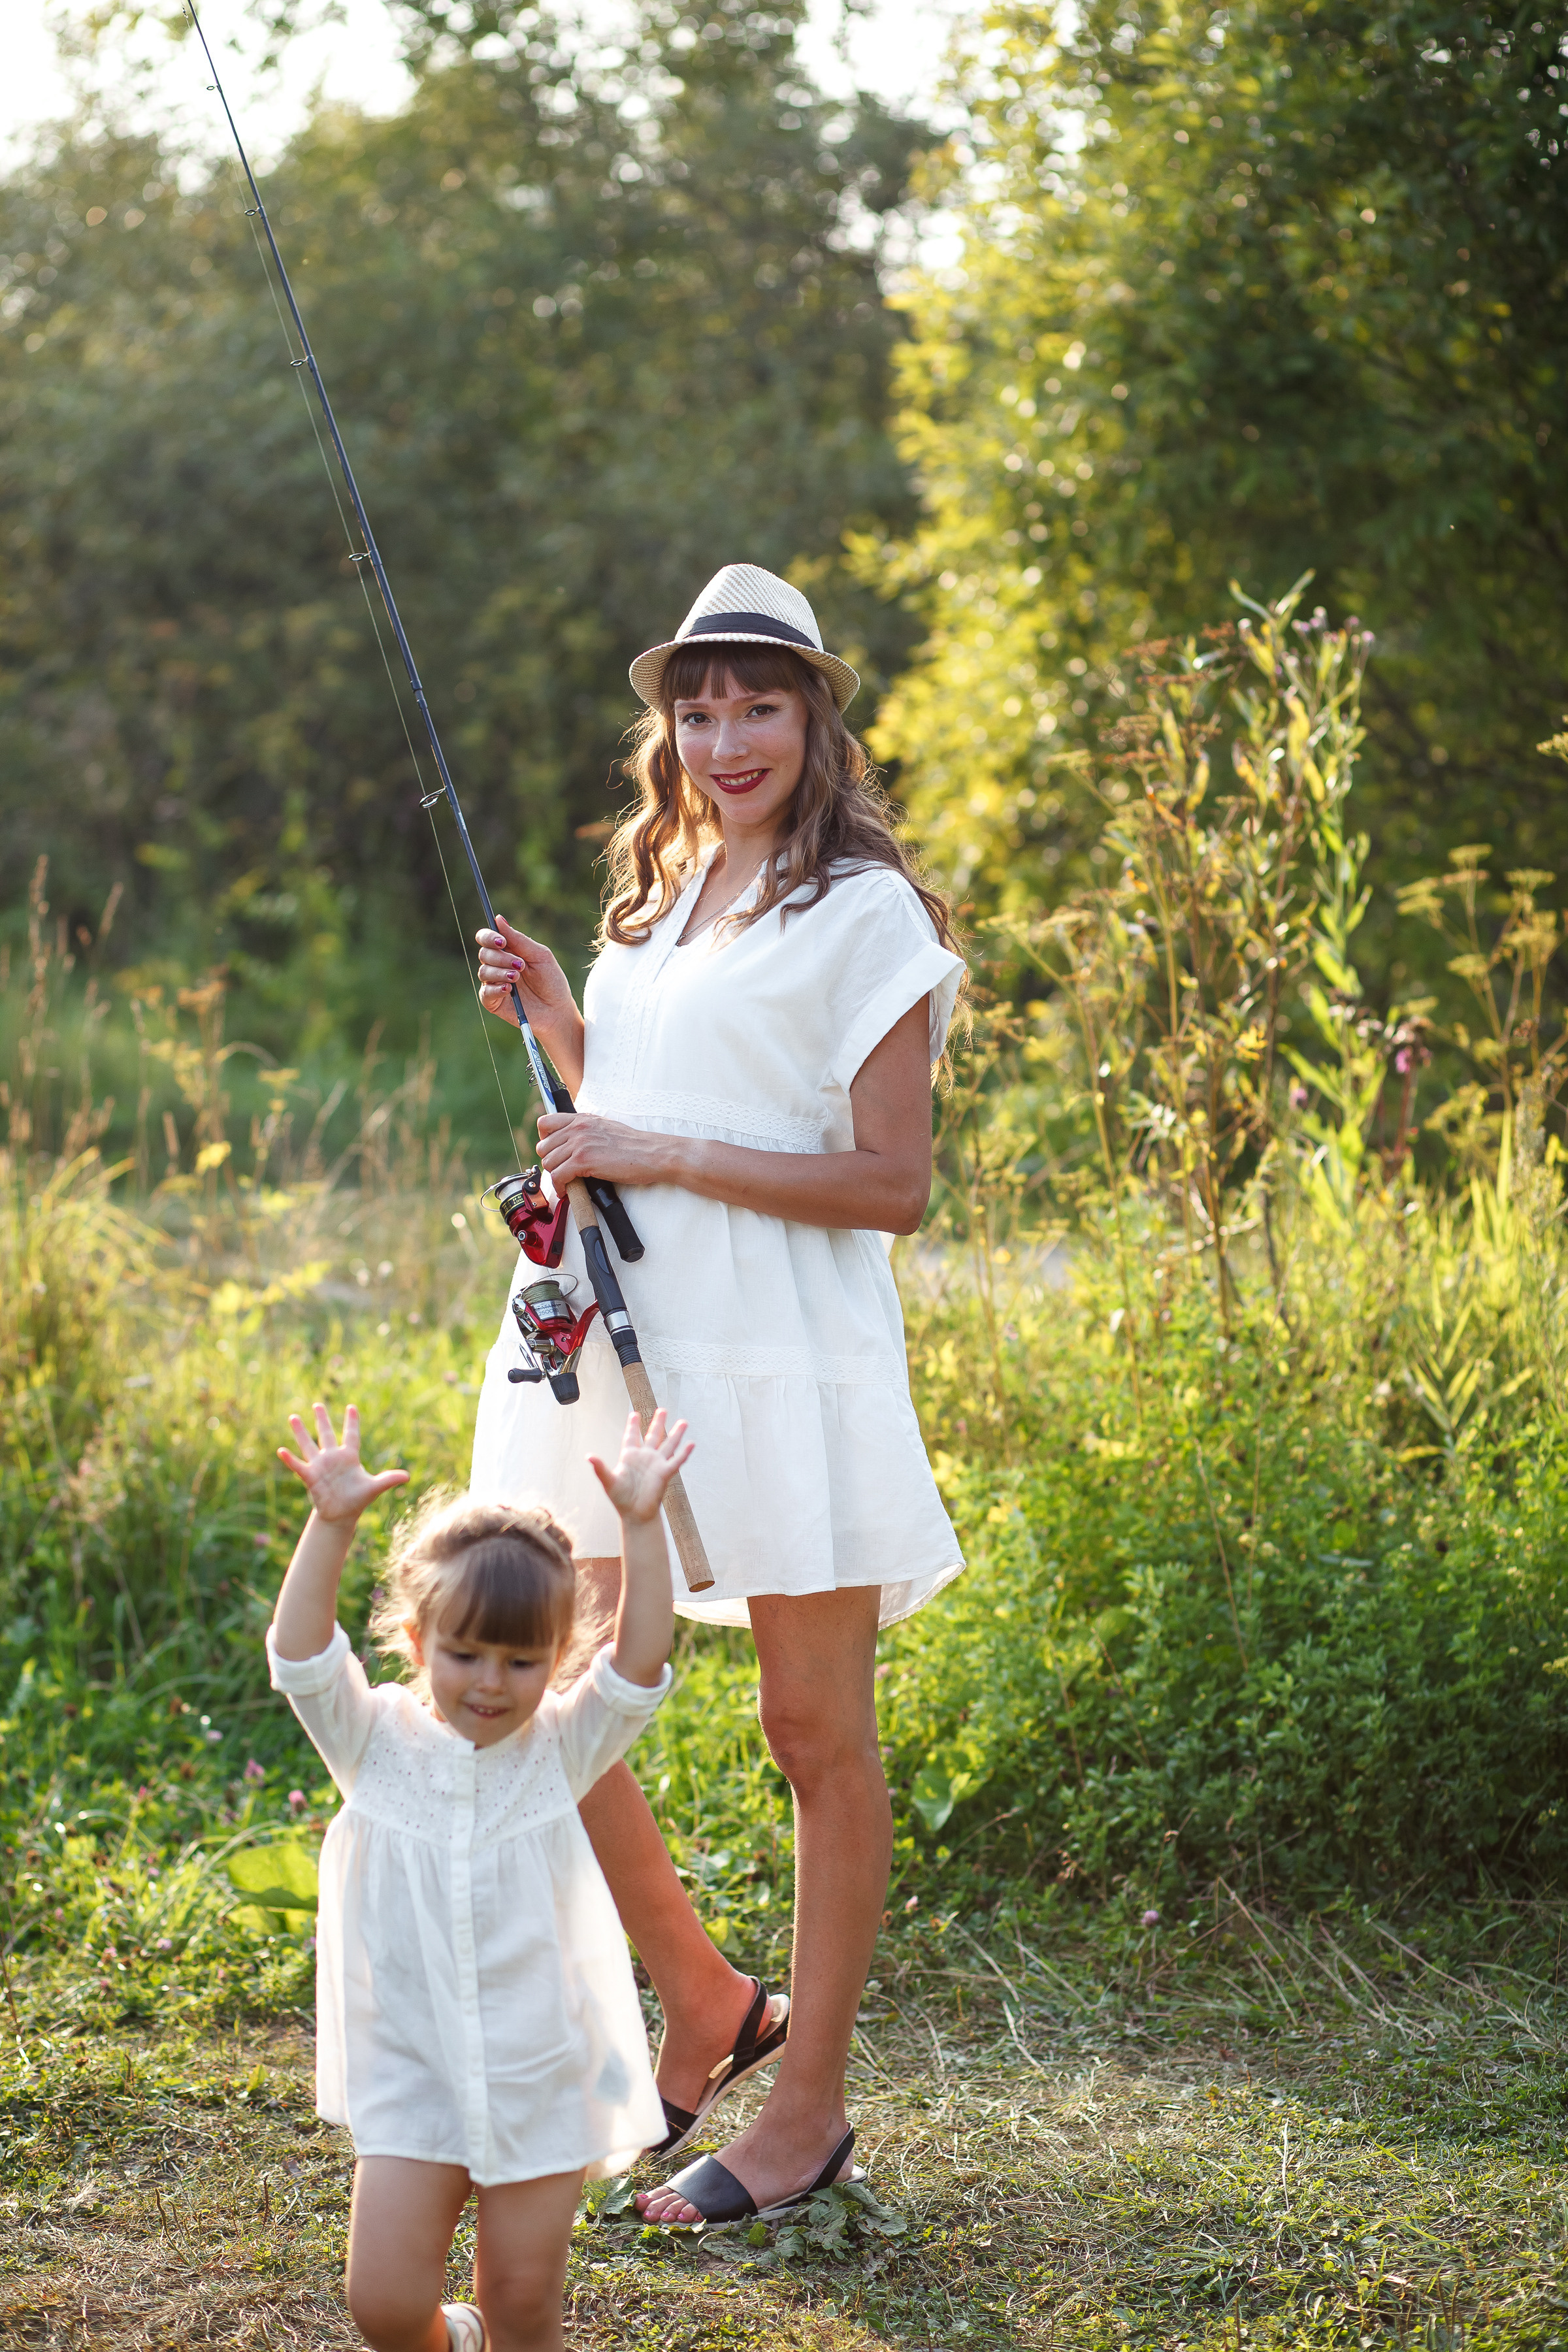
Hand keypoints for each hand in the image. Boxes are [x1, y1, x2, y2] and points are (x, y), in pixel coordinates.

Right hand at [278, 1403, 408, 1525]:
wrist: (341, 1515)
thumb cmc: (357, 1499)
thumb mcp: (374, 1488)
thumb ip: (388, 1480)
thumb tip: (407, 1476)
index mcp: (349, 1457)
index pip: (351, 1435)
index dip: (352, 1422)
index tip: (352, 1407)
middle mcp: (333, 1458)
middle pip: (326, 1434)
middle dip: (322, 1419)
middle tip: (318, 1404)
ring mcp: (320, 1466)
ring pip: (309, 1445)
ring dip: (301, 1432)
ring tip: (293, 1417)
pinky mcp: (310, 1477)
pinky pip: (299, 1466)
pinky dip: (290, 1459)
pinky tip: (281, 1450)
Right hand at [476, 917, 577, 1034]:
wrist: (557, 1009)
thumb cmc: (551, 981)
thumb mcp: (540, 956)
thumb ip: (519, 939)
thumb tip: (498, 919)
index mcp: (507, 951)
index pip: (486, 938)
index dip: (489, 936)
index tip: (502, 941)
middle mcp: (497, 965)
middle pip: (484, 953)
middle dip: (501, 957)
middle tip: (520, 965)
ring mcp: (494, 983)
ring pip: (484, 971)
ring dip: (501, 972)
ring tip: (517, 977)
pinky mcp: (493, 1001)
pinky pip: (485, 992)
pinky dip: (496, 988)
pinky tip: (509, 989)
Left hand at [536, 1109, 681, 1189]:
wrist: (652, 1154)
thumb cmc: (634, 1146)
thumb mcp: (606, 1128)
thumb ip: (587, 1132)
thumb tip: (574, 1144)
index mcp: (582, 1119)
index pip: (545, 1123)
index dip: (544, 1139)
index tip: (552, 1151)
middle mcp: (578, 1128)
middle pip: (543, 1146)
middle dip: (550, 1162)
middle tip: (561, 1171)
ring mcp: (580, 1143)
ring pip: (548, 1162)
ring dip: (555, 1175)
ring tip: (566, 1182)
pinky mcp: (583, 1160)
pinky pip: (558, 1176)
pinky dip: (560, 1187)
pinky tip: (568, 1190)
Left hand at [588, 1407, 693, 1525]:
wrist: (634, 1514)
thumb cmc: (620, 1498)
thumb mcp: (608, 1481)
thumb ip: (600, 1468)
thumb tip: (589, 1456)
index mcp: (629, 1457)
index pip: (631, 1437)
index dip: (633, 1426)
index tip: (634, 1414)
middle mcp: (644, 1458)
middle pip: (653, 1436)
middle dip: (658, 1423)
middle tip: (662, 1409)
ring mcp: (656, 1464)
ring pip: (668, 1445)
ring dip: (675, 1433)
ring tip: (683, 1422)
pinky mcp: (664, 1473)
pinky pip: (676, 1461)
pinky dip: (684, 1453)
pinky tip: (691, 1444)